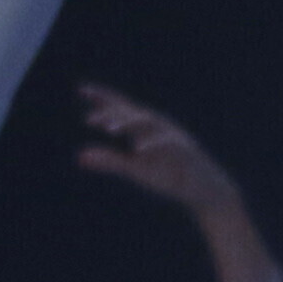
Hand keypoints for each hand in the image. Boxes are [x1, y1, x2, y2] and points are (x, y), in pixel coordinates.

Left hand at [75, 83, 242, 215]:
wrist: (203, 191)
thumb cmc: (170, 176)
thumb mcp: (136, 170)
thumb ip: (110, 161)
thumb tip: (79, 156)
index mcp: (144, 128)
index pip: (121, 108)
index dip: (103, 98)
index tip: (82, 90)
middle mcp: (157, 126)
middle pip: (132, 112)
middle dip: (112, 112)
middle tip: (90, 120)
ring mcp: (171, 135)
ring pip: (147, 122)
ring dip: (128, 123)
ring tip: (109, 129)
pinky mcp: (184, 149)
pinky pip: (165, 142)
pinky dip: (151, 143)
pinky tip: (136, 149)